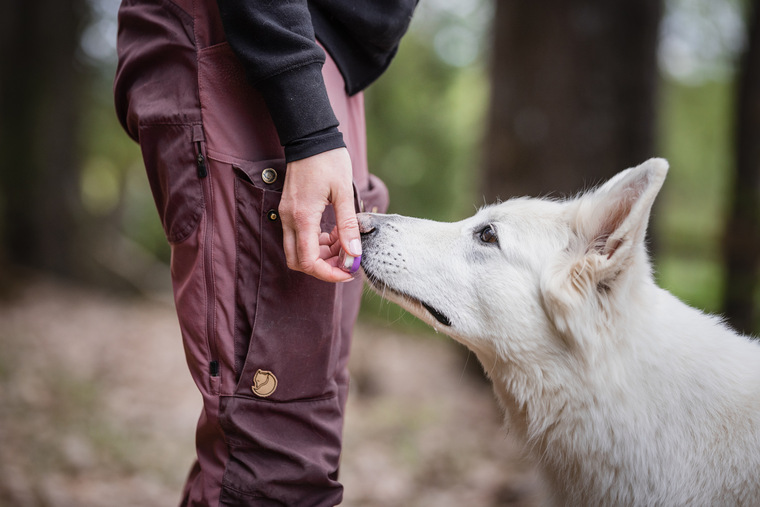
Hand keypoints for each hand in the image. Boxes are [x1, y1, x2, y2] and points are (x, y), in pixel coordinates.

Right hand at [279, 147, 361, 282]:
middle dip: (323, 268)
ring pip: (298, 251)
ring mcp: (288, 214)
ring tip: (344, 244)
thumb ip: (348, 226)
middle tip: (346, 262)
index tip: (348, 272)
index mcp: (303, 217)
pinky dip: (316, 243)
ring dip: (321, 255)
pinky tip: (334, 234)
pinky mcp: (291, 210)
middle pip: (298, 261)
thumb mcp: (344, 193)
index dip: (328, 273)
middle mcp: (290, 219)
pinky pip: (299, 237)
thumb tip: (354, 253)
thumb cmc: (328, 160)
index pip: (309, 261)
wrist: (310, 137)